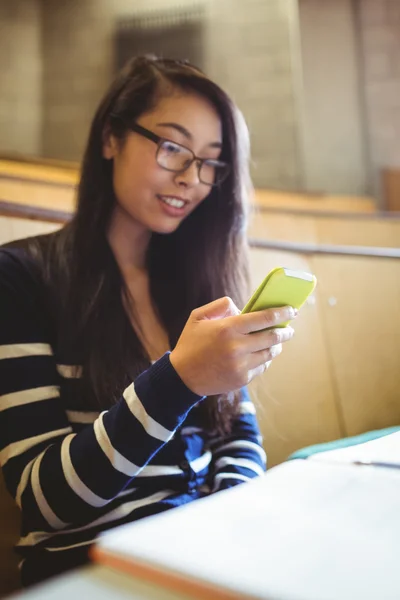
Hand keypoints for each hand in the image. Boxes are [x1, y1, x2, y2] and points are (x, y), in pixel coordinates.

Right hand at [169, 297, 295, 395]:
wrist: (181, 377)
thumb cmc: (190, 343)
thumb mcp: (198, 317)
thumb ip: (221, 306)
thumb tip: (242, 308)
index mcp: (228, 328)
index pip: (264, 318)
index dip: (282, 313)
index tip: (291, 310)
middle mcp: (237, 347)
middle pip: (272, 336)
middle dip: (285, 331)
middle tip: (289, 328)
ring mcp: (241, 365)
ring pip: (270, 353)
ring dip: (277, 346)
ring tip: (277, 341)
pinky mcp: (242, 379)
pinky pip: (262, 366)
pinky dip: (265, 359)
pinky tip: (262, 355)